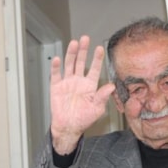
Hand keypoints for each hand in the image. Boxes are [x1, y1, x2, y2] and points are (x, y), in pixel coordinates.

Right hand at [49, 35, 114, 154]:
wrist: (68, 127)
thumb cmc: (83, 119)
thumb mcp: (97, 109)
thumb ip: (102, 96)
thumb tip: (111, 86)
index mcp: (90, 86)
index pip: (94, 69)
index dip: (97, 59)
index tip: (99, 49)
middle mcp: (78, 81)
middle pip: (81, 62)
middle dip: (83, 51)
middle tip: (85, 39)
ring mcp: (67, 83)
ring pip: (69, 65)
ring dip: (71, 54)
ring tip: (74, 43)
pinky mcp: (56, 87)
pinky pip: (56, 75)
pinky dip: (56, 67)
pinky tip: (58, 59)